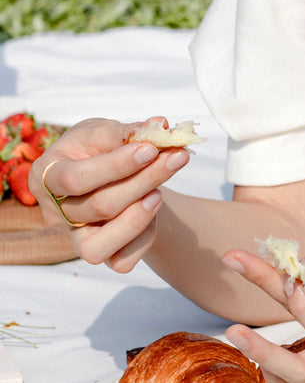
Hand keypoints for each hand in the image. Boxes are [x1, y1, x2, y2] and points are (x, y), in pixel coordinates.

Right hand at [29, 117, 190, 271]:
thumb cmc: (101, 147)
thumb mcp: (105, 131)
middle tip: (178, 156)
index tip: (151, 148)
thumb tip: (160, 125)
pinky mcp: (99, 253)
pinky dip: (144, 237)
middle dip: (144, 180)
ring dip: (139, 217)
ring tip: (160, 192)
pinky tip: (154, 206)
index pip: (74, 179)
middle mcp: (54, 213)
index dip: (116, 165)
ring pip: (98, 247)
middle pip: (98, 207)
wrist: (114, 170)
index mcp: (45, 175)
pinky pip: (120, 261)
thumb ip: (127, 131)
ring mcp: (75, 238)